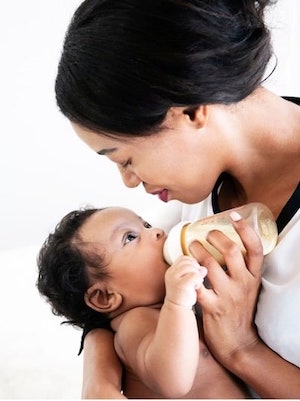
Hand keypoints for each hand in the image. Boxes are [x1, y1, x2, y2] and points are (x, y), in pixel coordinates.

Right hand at [165, 255, 206, 308]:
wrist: (178, 310)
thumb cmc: (184, 296)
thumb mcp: (187, 280)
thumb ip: (194, 272)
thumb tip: (204, 268)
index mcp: (171, 270)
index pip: (183, 258)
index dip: (192, 263)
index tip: (194, 273)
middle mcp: (171, 273)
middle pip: (188, 261)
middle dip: (195, 268)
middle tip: (195, 279)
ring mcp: (174, 279)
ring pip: (192, 267)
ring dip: (197, 275)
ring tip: (195, 284)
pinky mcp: (181, 285)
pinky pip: (195, 275)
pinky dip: (199, 280)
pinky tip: (196, 287)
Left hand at [189, 213, 262, 368]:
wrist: (238, 342)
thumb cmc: (241, 310)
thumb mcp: (249, 287)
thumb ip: (240, 268)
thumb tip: (227, 244)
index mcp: (253, 276)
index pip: (255, 248)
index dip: (245, 229)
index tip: (233, 215)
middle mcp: (243, 283)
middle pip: (232, 251)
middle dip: (216, 237)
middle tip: (206, 233)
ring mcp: (228, 295)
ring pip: (209, 264)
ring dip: (196, 251)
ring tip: (191, 246)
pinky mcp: (213, 307)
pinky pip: (197, 285)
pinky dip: (188, 275)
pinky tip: (184, 269)